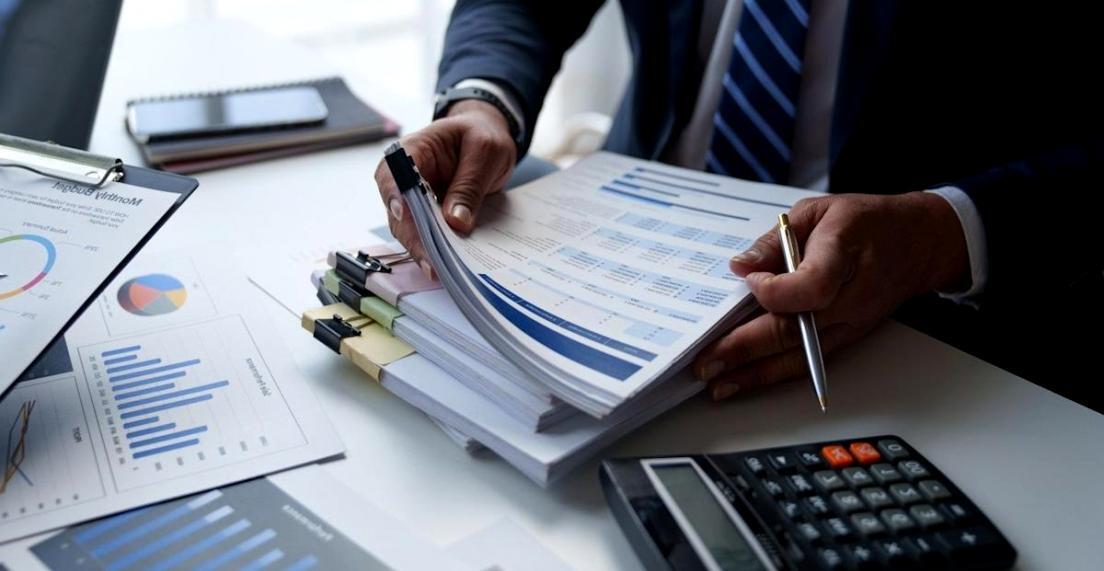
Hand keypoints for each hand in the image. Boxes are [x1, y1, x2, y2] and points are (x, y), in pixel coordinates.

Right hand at [374, 100, 516, 277]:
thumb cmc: (481, 136)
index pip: (393, 173)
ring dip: (422, 249)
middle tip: (431, 261)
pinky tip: (445, 266)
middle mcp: (404, 176)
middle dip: (413, 236)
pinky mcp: (426, 215)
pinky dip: (433, 250)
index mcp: (413, 149)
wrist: (486, 136)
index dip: (394, 195)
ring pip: (408, 229)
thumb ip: (469, 185)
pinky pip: (424, 235)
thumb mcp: (485, 153)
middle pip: (398, 210)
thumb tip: (456, 222)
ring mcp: (413, 198)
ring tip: (438, 271)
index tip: (401, 214)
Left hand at [693, 191, 968, 399]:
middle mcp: (849, 299)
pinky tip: (743, 381)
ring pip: (798, 356)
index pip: (810, 286)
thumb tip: (740, 266)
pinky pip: (806, 361)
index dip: (774, 290)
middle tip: (706, 361)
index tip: (749, 281)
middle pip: (794, 331)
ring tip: (716, 383)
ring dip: (754, 373)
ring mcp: (849, 325)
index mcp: (843, 256)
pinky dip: (772, 374)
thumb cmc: (865, 222)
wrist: (917, 244)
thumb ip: (775, 239)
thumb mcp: (818, 210)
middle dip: (744, 348)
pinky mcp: (845, 339)